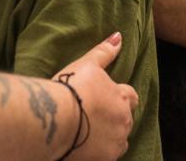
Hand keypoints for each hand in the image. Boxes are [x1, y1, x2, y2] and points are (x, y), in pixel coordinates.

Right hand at [55, 33, 137, 159]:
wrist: (54, 120)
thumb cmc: (70, 89)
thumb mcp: (86, 65)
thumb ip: (104, 52)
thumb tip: (118, 36)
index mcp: (122, 98)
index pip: (131, 97)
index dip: (120, 97)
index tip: (106, 98)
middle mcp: (123, 123)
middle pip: (125, 121)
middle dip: (113, 118)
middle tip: (92, 116)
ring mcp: (114, 144)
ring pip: (117, 142)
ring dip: (107, 137)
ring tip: (87, 133)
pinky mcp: (103, 160)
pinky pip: (105, 157)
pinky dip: (97, 152)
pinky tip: (82, 147)